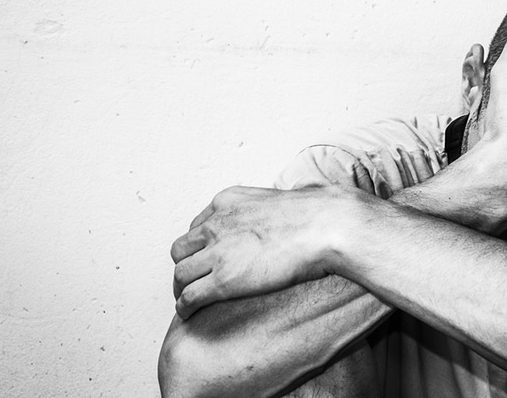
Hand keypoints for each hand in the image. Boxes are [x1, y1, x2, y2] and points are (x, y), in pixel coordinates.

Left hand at [169, 186, 350, 318]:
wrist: (325, 227)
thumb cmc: (318, 215)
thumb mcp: (285, 196)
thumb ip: (276, 203)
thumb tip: (300, 193)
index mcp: (228, 201)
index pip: (197, 225)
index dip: (200, 246)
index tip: (206, 258)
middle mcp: (216, 224)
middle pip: (181, 249)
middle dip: (186, 265)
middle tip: (195, 279)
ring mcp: (217, 252)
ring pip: (180, 274)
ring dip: (181, 289)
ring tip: (188, 300)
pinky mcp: (223, 280)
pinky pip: (190, 296)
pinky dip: (185, 307)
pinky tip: (190, 313)